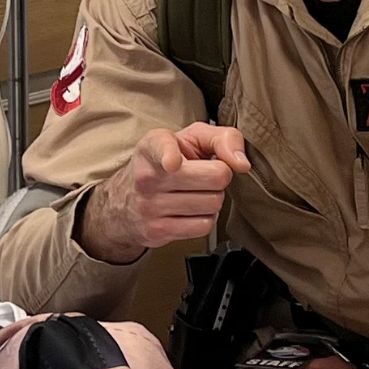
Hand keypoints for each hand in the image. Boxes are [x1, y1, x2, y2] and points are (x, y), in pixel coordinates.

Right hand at [88, 123, 250, 260]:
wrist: (126, 201)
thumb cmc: (169, 163)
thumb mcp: (191, 138)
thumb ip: (223, 137)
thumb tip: (242, 164)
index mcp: (153, 145)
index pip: (161, 148)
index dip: (169, 154)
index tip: (172, 163)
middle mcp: (147, 175)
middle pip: (215, 177)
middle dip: (219, 177)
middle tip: (206, 176)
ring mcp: (149, 206)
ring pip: (213, 203)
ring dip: (213, 199)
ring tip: (196, 193)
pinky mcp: (156, 230)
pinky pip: (204, 226)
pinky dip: (205, 219)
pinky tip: (192, 211)